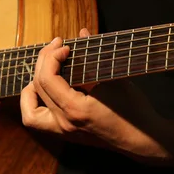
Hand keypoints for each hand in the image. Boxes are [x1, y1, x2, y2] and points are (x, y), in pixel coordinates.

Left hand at [20, 28, 163, 153]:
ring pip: (30, 113)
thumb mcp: (115, 79)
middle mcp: (65, 123)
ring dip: (31, 90)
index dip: (51, 56)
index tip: (65, 45)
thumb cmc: (134, 110)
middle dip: (44, 62)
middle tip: (57, 47)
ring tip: (42, 72)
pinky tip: (47, 90)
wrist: (143, 141)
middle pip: (38, 88)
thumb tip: (82, 32)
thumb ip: (95, 54)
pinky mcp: (67, 134)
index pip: (47, 79)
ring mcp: (64, 131)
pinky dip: (36, 105)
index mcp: (76, 110)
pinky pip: (40, 122)